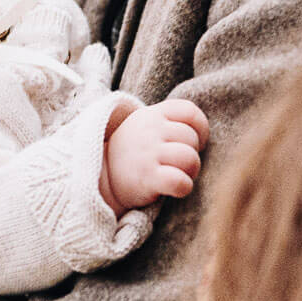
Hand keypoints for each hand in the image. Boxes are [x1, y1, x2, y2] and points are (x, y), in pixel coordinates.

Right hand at [101, 97, 208, 214]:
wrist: (99, 177)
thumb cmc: (132, 152)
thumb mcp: (144, 125)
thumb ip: (169, 121)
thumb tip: (202, 131)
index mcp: (152, 114)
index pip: (189, 111)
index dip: (200, 128)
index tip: (195, 142)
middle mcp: (150, 130)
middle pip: (191, 138)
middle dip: (194, 154)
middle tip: (181, 165)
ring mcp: (148, 153)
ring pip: (190, 158)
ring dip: (192, 171)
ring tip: (180, 175)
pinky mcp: (147, 178)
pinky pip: (180, 181)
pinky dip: (184, 187)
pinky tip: (176, 189)